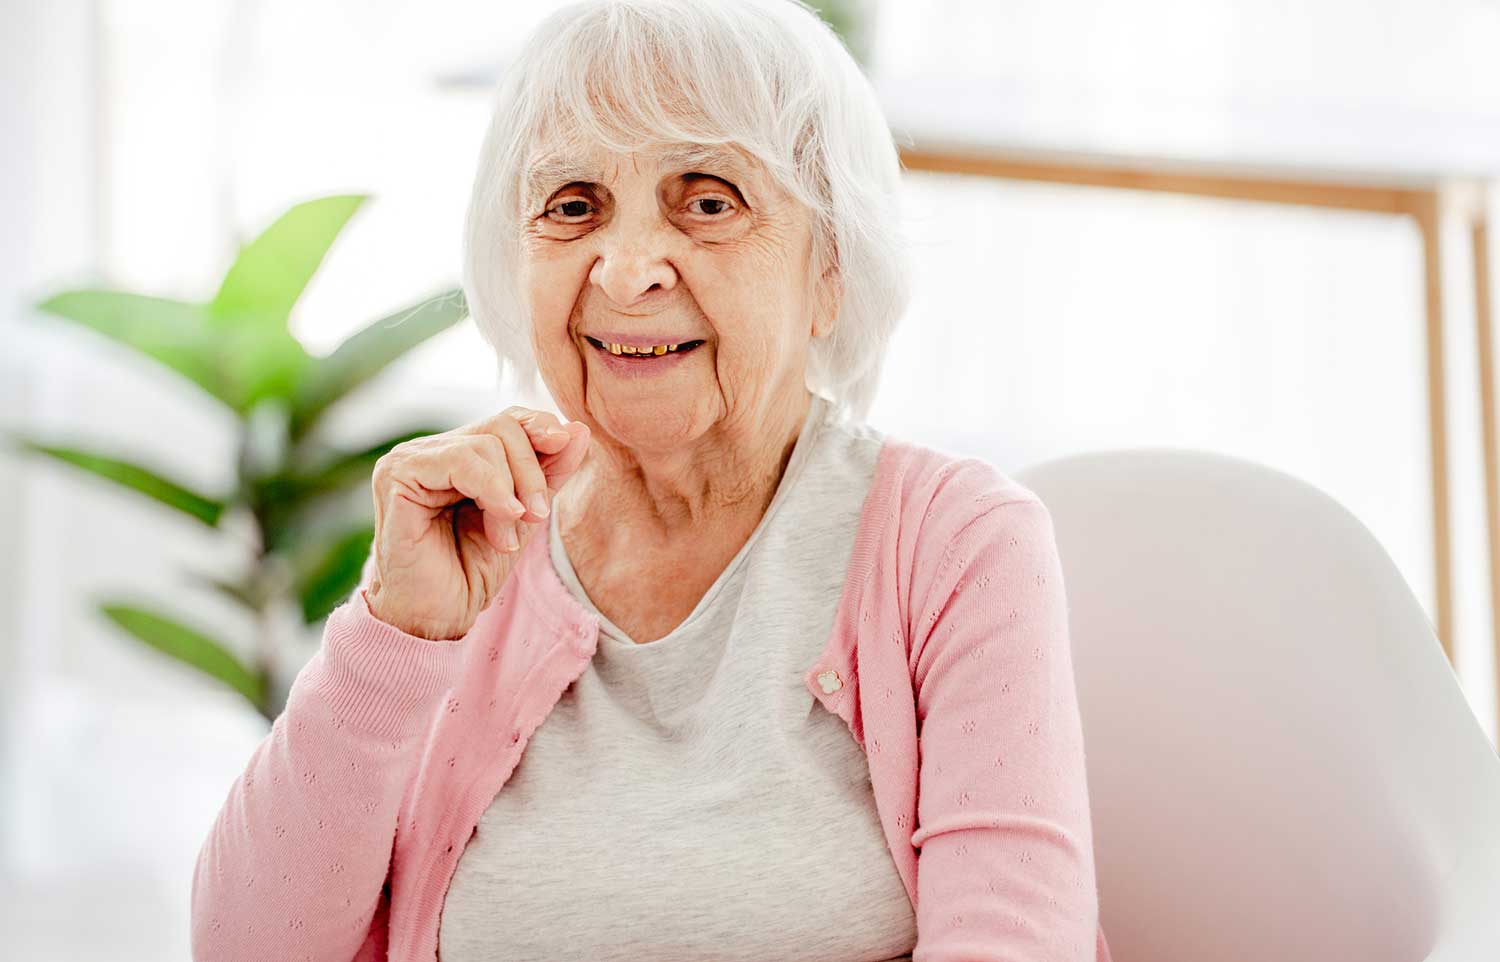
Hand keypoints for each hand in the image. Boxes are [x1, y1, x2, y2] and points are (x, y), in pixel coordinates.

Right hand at [363, 405, 589, 639]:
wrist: (440, 614)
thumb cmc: (472, 569)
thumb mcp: (524, 514)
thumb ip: (549, 471)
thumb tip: (578, 429)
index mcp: (458, 454)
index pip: (507, 419)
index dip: (540, 427)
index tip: (564, 445)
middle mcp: (432, 450)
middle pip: (501, 426)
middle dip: (531, 471)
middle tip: (536, 516)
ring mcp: (410, 459)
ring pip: (485, 443)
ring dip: (511, 490)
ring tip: (506, 534)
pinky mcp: (397, 474)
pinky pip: (460, 460)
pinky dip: (492, 488)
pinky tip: (500, 519)